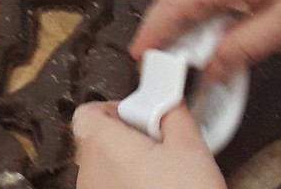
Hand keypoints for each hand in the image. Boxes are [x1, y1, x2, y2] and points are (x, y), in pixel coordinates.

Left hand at [73, 102, 223, 188]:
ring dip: (130, 169)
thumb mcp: (191, 150)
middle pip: (100, 141)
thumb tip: (169, 101)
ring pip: (107, 171)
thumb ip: (174, 114)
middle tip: (162, 151)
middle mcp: (88, 173)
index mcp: (102, 145)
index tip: (144, 118)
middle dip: (130, 141)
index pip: (89, 112)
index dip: (117, 110)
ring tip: (165, 180)